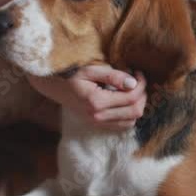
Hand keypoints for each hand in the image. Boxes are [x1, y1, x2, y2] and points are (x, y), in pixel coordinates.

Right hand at [29, 66, 146, 130]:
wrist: (53, 86)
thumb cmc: (71, 74)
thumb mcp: (90, 69)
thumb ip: (113, 76)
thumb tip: (134, 83)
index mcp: (96, 102)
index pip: (131, 97)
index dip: (141, 84)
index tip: (138, 73)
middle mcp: (97, 116)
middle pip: (135, 111)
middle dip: (142, 95)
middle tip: (138, 80)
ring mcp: (97, 123)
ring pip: (131, 121)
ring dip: (137, 105)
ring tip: (133, 90)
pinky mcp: (97, 125)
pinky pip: (122, 125)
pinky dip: (129, 114)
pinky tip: (125, 100)